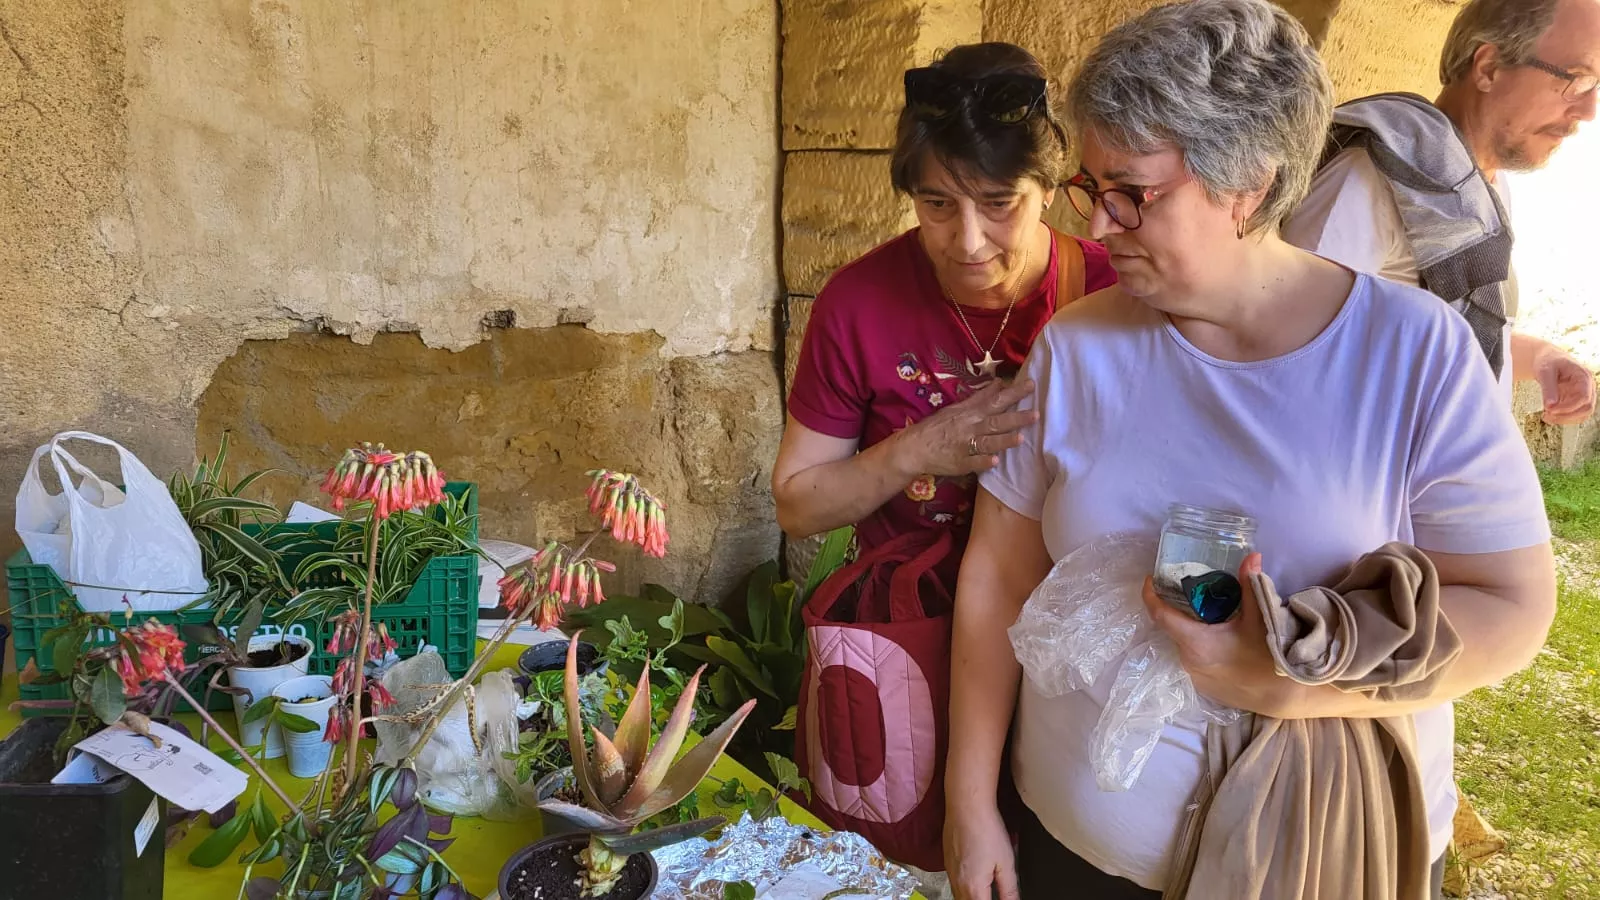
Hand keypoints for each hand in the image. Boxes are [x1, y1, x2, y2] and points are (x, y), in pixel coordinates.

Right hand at [897, 378, 1037, 477]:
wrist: (915, 447)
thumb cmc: (938, 426)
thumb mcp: (958, 408)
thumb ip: (980, 397)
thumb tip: (1000, 383)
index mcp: (970, 413)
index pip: (996, 400)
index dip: (1014, 393)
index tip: (1031, 385)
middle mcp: (971, 427)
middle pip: (996, 421)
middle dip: (1016, 417)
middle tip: (1036, 414)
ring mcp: (966, 446)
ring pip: (987, 442)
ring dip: (1004, 440)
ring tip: (1020, 438)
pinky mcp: (961, 464)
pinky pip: (974, 463)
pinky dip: (983, 462)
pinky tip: (995, 462)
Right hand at [945, 801, 1018, 899]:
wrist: (967, 806)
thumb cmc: (987, 830)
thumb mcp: (1006, 863)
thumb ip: (1009, 890)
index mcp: (974, 888)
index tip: (1002, 899)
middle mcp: (958, 883)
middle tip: (993, 894)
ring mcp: (950, 872)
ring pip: (958, 896)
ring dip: (972, 898)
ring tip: (985, 893)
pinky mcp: (946, 862)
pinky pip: (954, 884)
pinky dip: (964, 889)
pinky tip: (975, 880)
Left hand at [1141, 553, 1301, 716]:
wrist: (1283, 698)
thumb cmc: (1269, 657)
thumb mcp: (1260, 618)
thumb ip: (1250, 586)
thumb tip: (1252, 556)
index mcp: (1196, 643)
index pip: (1160, 615)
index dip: (1151, 595)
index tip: (1150, 579)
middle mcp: (1187, 661)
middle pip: (1173, 628)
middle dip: (1177, 608)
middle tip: (1189, 590)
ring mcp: (1193, 676)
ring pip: (1183, 644)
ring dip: (1190, 628)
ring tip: (1206, 611)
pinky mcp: (1202, 686)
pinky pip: (1192, 659)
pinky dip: (1198, 645)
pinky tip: (1216, 637)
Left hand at [1533, 345, 1595, 424]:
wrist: (1548, 360)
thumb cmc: (1547, 362)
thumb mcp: (1545, 371)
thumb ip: (1548, 388)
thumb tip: (1549, 407)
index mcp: (1584, 376)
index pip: (1584, 397)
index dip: (1569, 407)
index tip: (1550, 410)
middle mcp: (1588, 387)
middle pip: (1586, 408)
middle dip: (1567, 416)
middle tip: (1546, 416)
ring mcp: (1584, 395)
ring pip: (1582, 414)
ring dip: (1564, 419)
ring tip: (1545, 416)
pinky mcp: (1577, 401)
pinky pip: (1575, 414)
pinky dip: (1562, 418)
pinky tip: (1548, 415)